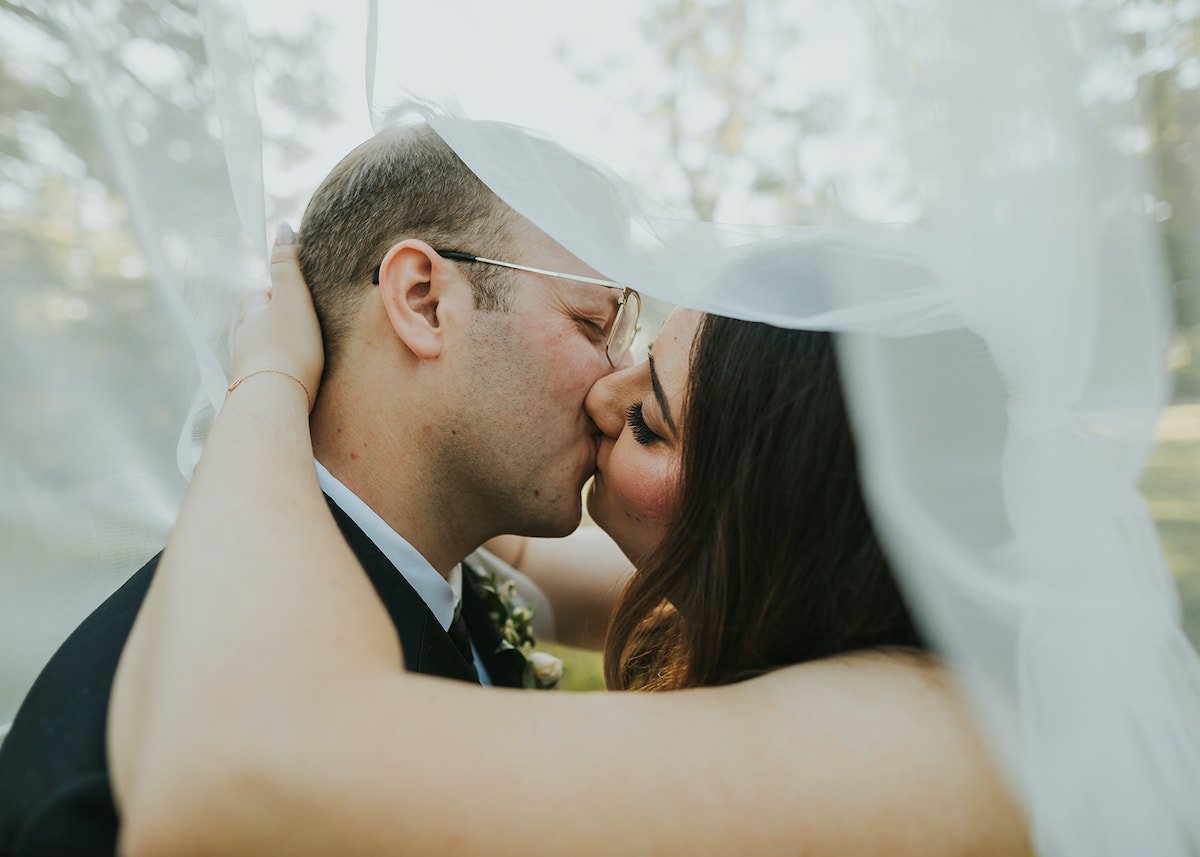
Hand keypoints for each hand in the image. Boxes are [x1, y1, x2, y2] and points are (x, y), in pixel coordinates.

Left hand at [231, 222, 324, 406]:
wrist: (275, 402)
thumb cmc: (287, 347)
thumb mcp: (292, 298)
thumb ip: (287, 265)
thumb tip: (282, 227)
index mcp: (248, 317)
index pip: (257, 297)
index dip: (275, 294)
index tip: (295, 298)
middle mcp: (243, 343)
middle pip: (259, 326)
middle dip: (276, 325)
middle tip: (303, 327)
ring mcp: (248, 372)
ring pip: (264, 354)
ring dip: (279, 352)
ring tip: (306, 356)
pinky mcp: (259, 396)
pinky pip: (271, 378)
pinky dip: (282, 376)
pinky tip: (298, 382)